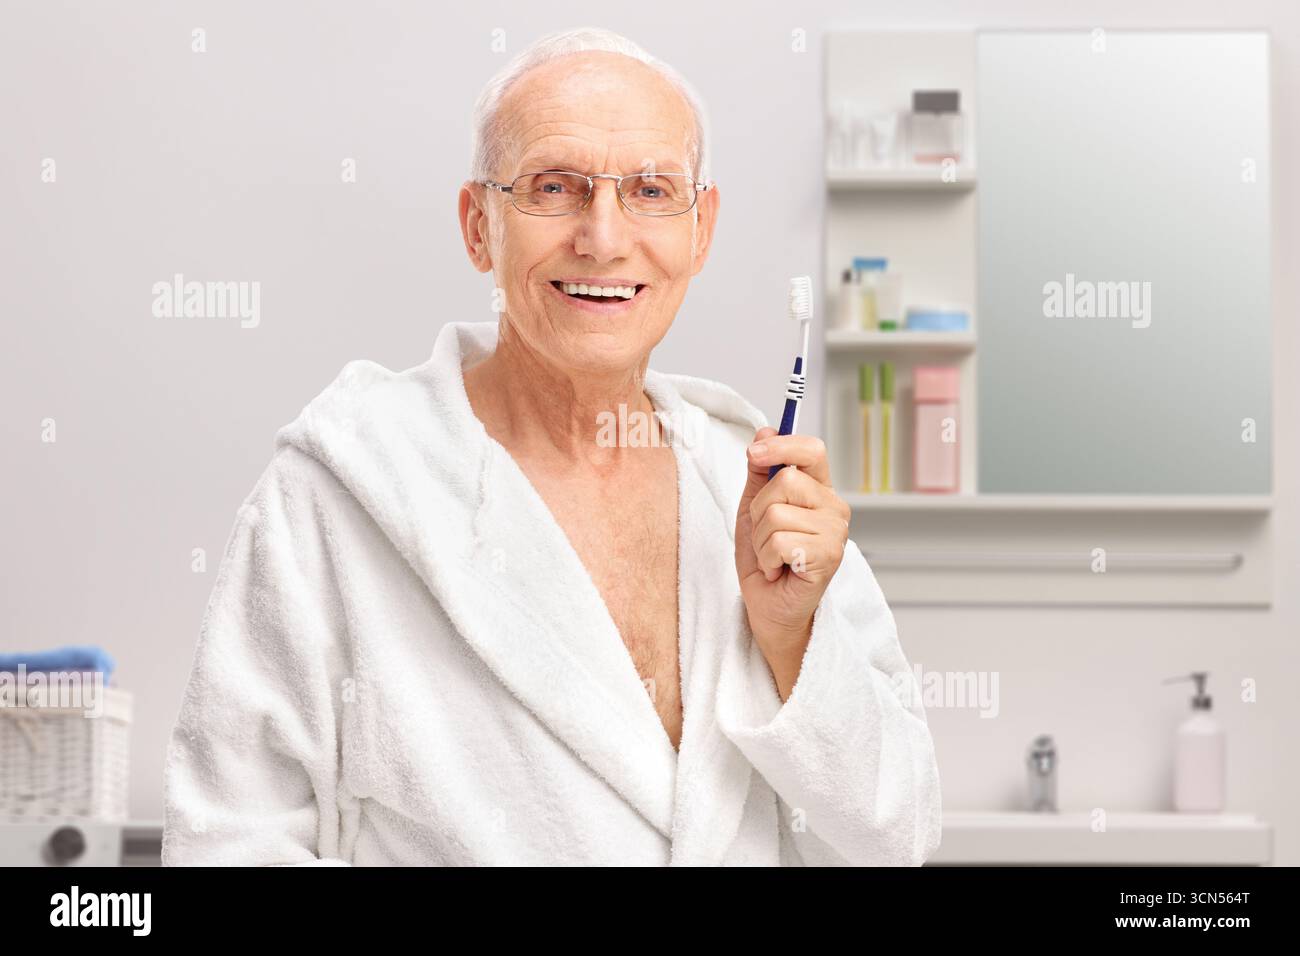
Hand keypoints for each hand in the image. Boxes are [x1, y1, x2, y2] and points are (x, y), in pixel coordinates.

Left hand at [734, 426, 850, 699]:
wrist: (769, 607)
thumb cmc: (765, 557)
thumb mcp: (753, 508)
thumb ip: (759, 472)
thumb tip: (764, 431)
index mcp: (819, 489)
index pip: (811, 449)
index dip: (782, 444)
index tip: (755, 452)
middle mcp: (834, 507)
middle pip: (784, 480)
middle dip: (758, 509)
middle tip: (764, 534)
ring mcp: (835, 533)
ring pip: (776, 513)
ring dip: (761, 539)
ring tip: (772, 555)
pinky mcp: (829, 558)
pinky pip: (780, 542)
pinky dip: (767, 559)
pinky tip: (778, 570)